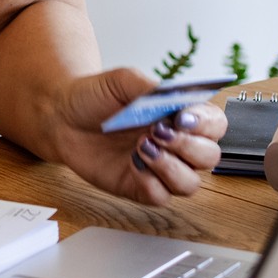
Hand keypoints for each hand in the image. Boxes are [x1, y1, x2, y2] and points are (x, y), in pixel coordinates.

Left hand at [47, 68, 226, 206]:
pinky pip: (161, 197)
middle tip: (159, 132)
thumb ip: (148, 87)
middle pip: (210, 157)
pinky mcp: (140, 187)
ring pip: (190, 184)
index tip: (183, 117)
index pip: (215, 124)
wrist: (62, 117)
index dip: (206, 124)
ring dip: (171, 168)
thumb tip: (170, 96)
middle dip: (189, 147)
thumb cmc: (96, 96)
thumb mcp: (122, 80)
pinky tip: (132, 164)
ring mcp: (159, 168)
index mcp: (180, 115)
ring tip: (142, 147)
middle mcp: (176, 144)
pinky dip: (151, 183)